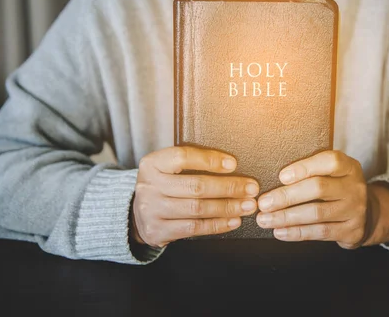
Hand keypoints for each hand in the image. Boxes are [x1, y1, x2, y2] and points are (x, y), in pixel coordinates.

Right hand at [131, 146, 258, 247]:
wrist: (137, 215)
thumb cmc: (162, 186)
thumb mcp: (166, 168)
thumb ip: (191, 163)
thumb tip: (230, 165)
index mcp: (152, 164)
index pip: (183, 156)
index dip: (210, 160)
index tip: (233, 164)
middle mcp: (149, 186)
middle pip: (195, 186)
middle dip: (228, 187)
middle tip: (251, 188)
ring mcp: (152, 210)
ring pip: (197, 209)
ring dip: (227, 207)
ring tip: (247, 205)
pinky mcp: (158, 231)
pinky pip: (194, 228)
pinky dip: (217, 225)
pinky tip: (233, 221)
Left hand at [256, 150, 388, 248]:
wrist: (369, 214)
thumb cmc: (338, 189)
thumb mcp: (333, 174)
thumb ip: (311, 171)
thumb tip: (273, 178)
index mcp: (349, 167)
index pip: (329, 161)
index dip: (304, 168)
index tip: (281, 176)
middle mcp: (355, 187)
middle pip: (318, 188)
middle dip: (286, 196)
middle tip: (263, 203)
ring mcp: (355, 210)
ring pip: (316, 213)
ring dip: (286, 217)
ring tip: (265, 220)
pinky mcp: (351, 231)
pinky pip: (320, 232)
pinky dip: (297, 233)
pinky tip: (280, 232)